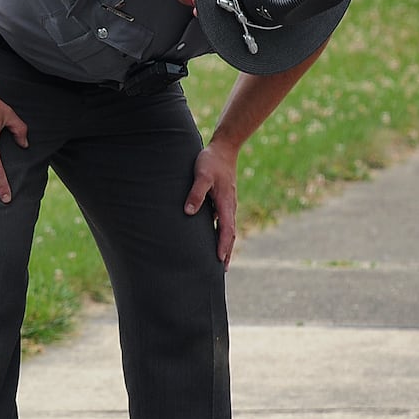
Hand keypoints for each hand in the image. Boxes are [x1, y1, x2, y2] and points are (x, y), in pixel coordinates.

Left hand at [185, 143, 239, 266]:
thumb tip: (189, 212)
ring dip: (225, 244)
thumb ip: (196, 193)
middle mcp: (229, 206)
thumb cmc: (211, 161)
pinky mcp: (222, 200)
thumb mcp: (201, 175)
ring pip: (227, 228)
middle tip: (222, 270)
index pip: (226, 230)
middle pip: (230, 234)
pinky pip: (223, 221)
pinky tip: (213, 238)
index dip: (222, 246)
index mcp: (226, 203)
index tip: (219, 260)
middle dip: (226, 251)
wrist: (223, 148)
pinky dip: (221, 233)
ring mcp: (227, 204)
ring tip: (219, 260)